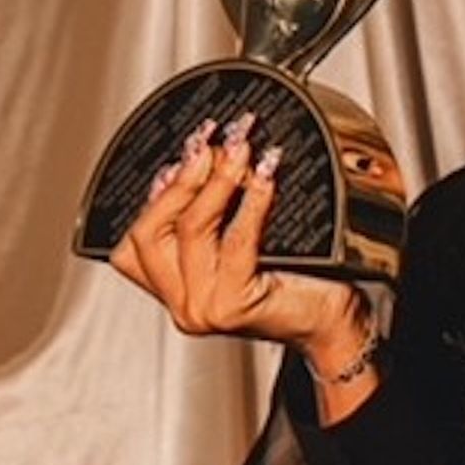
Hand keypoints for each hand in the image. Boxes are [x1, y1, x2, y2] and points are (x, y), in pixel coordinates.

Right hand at [108, 112, 368, 366]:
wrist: (332, 322)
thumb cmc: (297, 281)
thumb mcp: (241, 243)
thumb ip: (213, 215)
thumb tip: (203, 156)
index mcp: (172, 289)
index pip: (133, 240)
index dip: (154, 192)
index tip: (183, 151)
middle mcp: (181, 304)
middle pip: (150, 233)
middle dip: (181, 179)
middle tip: (210, 141)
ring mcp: (203, 308)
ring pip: (190, 231)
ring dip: (215, 182)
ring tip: (239, 150)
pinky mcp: (235, 305)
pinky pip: (235, 241)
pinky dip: (250, 203)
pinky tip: (264, 178)